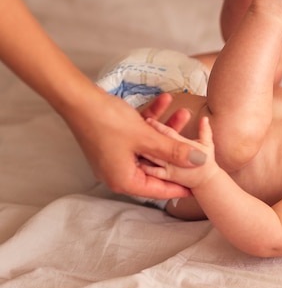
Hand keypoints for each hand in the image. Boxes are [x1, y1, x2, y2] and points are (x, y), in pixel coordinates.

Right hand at [63, 91, 204, 198]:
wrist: (76, 97)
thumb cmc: (107, 121)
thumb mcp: (147, 138)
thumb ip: (175, 150)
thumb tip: (200, 161)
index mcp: (124, 180)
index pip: (159, 189)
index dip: (181, 187)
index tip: (198, 186)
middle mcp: (119, 172)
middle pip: (157, 167)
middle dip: (177, 151)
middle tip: (197, 151)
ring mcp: (116, 156)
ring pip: (149, 147)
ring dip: (166, 129)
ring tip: (185, 113)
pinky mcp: (114, 140)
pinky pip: (139, 134)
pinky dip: (152, 120)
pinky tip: (164, 100)